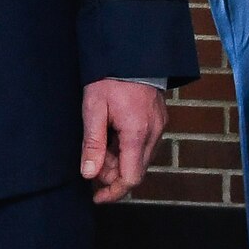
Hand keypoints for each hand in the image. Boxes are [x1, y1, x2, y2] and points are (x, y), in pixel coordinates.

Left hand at [79, 80, 167, 203]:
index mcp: (138, 133)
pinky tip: (112, 137)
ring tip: (99, 147)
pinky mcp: (159, 119)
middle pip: (136, 170)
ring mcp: (159, 126)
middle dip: (113, 174)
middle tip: (92, 164)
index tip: (96, 196)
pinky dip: (128, 148)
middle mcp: (154, 133)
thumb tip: (89, 174)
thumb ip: (93, 143)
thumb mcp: (94, 108)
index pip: (131, 178)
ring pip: (140, 158)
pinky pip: (145, 144)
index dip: (113, 192)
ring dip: (120, 160)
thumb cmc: (110, 78)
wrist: (131, 52)